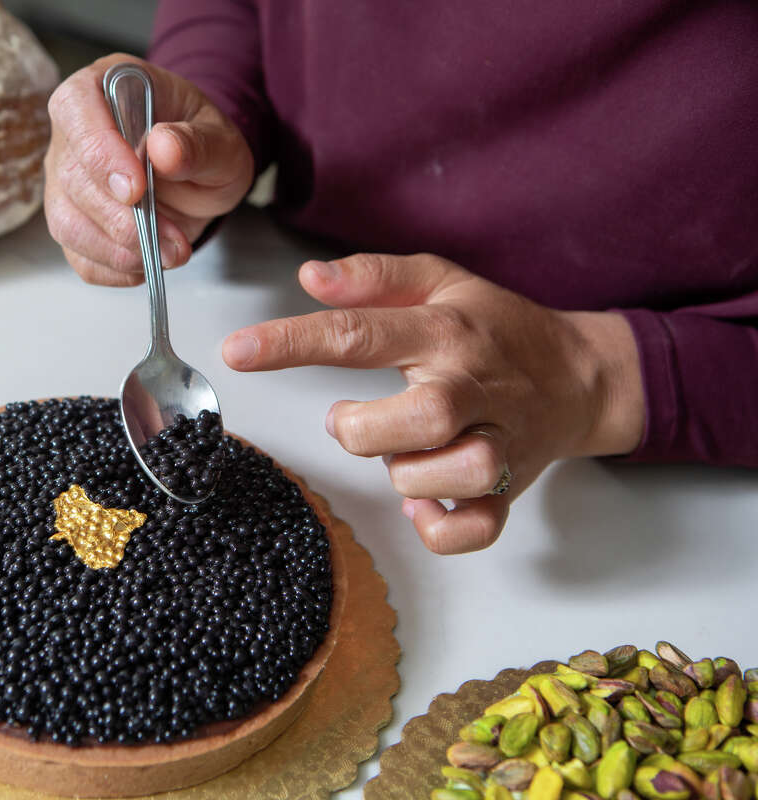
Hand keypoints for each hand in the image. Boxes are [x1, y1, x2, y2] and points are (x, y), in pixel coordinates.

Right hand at [44, 54, 253, 285]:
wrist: (199, 173)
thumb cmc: (202, 144)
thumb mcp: (220, 139)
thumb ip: (198, 143)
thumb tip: (164, 148)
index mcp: (103, 88)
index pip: (75, 109)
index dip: (99, 152)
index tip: (136, 189)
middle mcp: (73, 133)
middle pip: (71, 177)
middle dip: (121, 219)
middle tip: (170, 239)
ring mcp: (66, 180)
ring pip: (67, 222)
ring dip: (117, 250)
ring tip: (168, 255)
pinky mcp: (73, 222)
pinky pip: (78, 255)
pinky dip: (114, 270)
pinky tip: (146, 263)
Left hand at [222, 253, 645, 553]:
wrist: (580, 375)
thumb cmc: (496, 328)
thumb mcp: (440, 282)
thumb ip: (373, 278)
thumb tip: (309, 277)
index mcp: (445, 332)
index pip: (359, 333)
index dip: (291, 343)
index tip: (237, 351)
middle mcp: (473, 387)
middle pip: (419, 416)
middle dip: (365, 428)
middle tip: (349, 420)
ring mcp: (499, 442)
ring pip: (453, 474)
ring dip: (408, 475)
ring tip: (399, 455)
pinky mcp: (509, 490)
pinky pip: (474, 529)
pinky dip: (438, 529)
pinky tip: (422, 504)